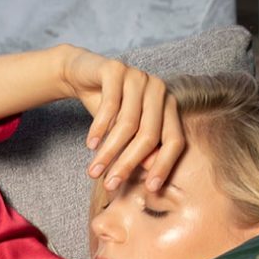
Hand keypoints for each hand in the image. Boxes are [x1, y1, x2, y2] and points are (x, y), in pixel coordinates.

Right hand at [58, 45, 185, 193]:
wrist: (84, 77)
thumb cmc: (109, 111)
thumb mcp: (126, 134)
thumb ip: (140, 151)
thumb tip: (151, 179)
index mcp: (168, 106)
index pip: (174, 140)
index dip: (164, 166)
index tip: (150, 189)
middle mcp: (158, 89)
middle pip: (149, 135)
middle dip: (128, 164)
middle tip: (110, 185)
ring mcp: (138, 77)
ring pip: (127, 124)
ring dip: (108, 151)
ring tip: (94, 171)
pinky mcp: (116, 69)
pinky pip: (110, 105)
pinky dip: (98, 129)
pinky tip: (89, 145)